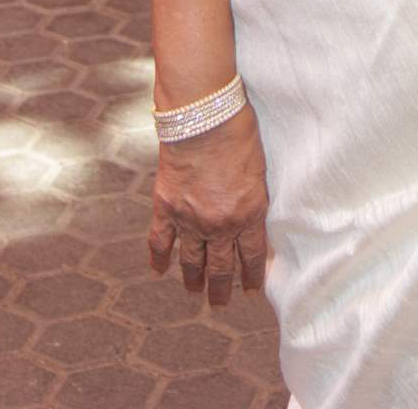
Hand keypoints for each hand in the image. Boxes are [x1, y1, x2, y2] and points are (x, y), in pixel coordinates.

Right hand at [148, 102, 269, 305]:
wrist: (204, 115)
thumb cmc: (240, 132)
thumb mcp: (259, 169)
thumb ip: (254, 197)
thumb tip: (253, 216)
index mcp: (249, 213)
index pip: (252, 256)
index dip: (252, 276)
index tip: (251, 289)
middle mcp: (220, 224)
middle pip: (221, 266)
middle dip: (222, 287)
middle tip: (220, 302)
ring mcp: (190, 219)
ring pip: (191, 260)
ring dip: (194, 279)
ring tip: (195, 292)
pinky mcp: (166, 207)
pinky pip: (160, 241)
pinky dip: (159, 258)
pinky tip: (159, 270)